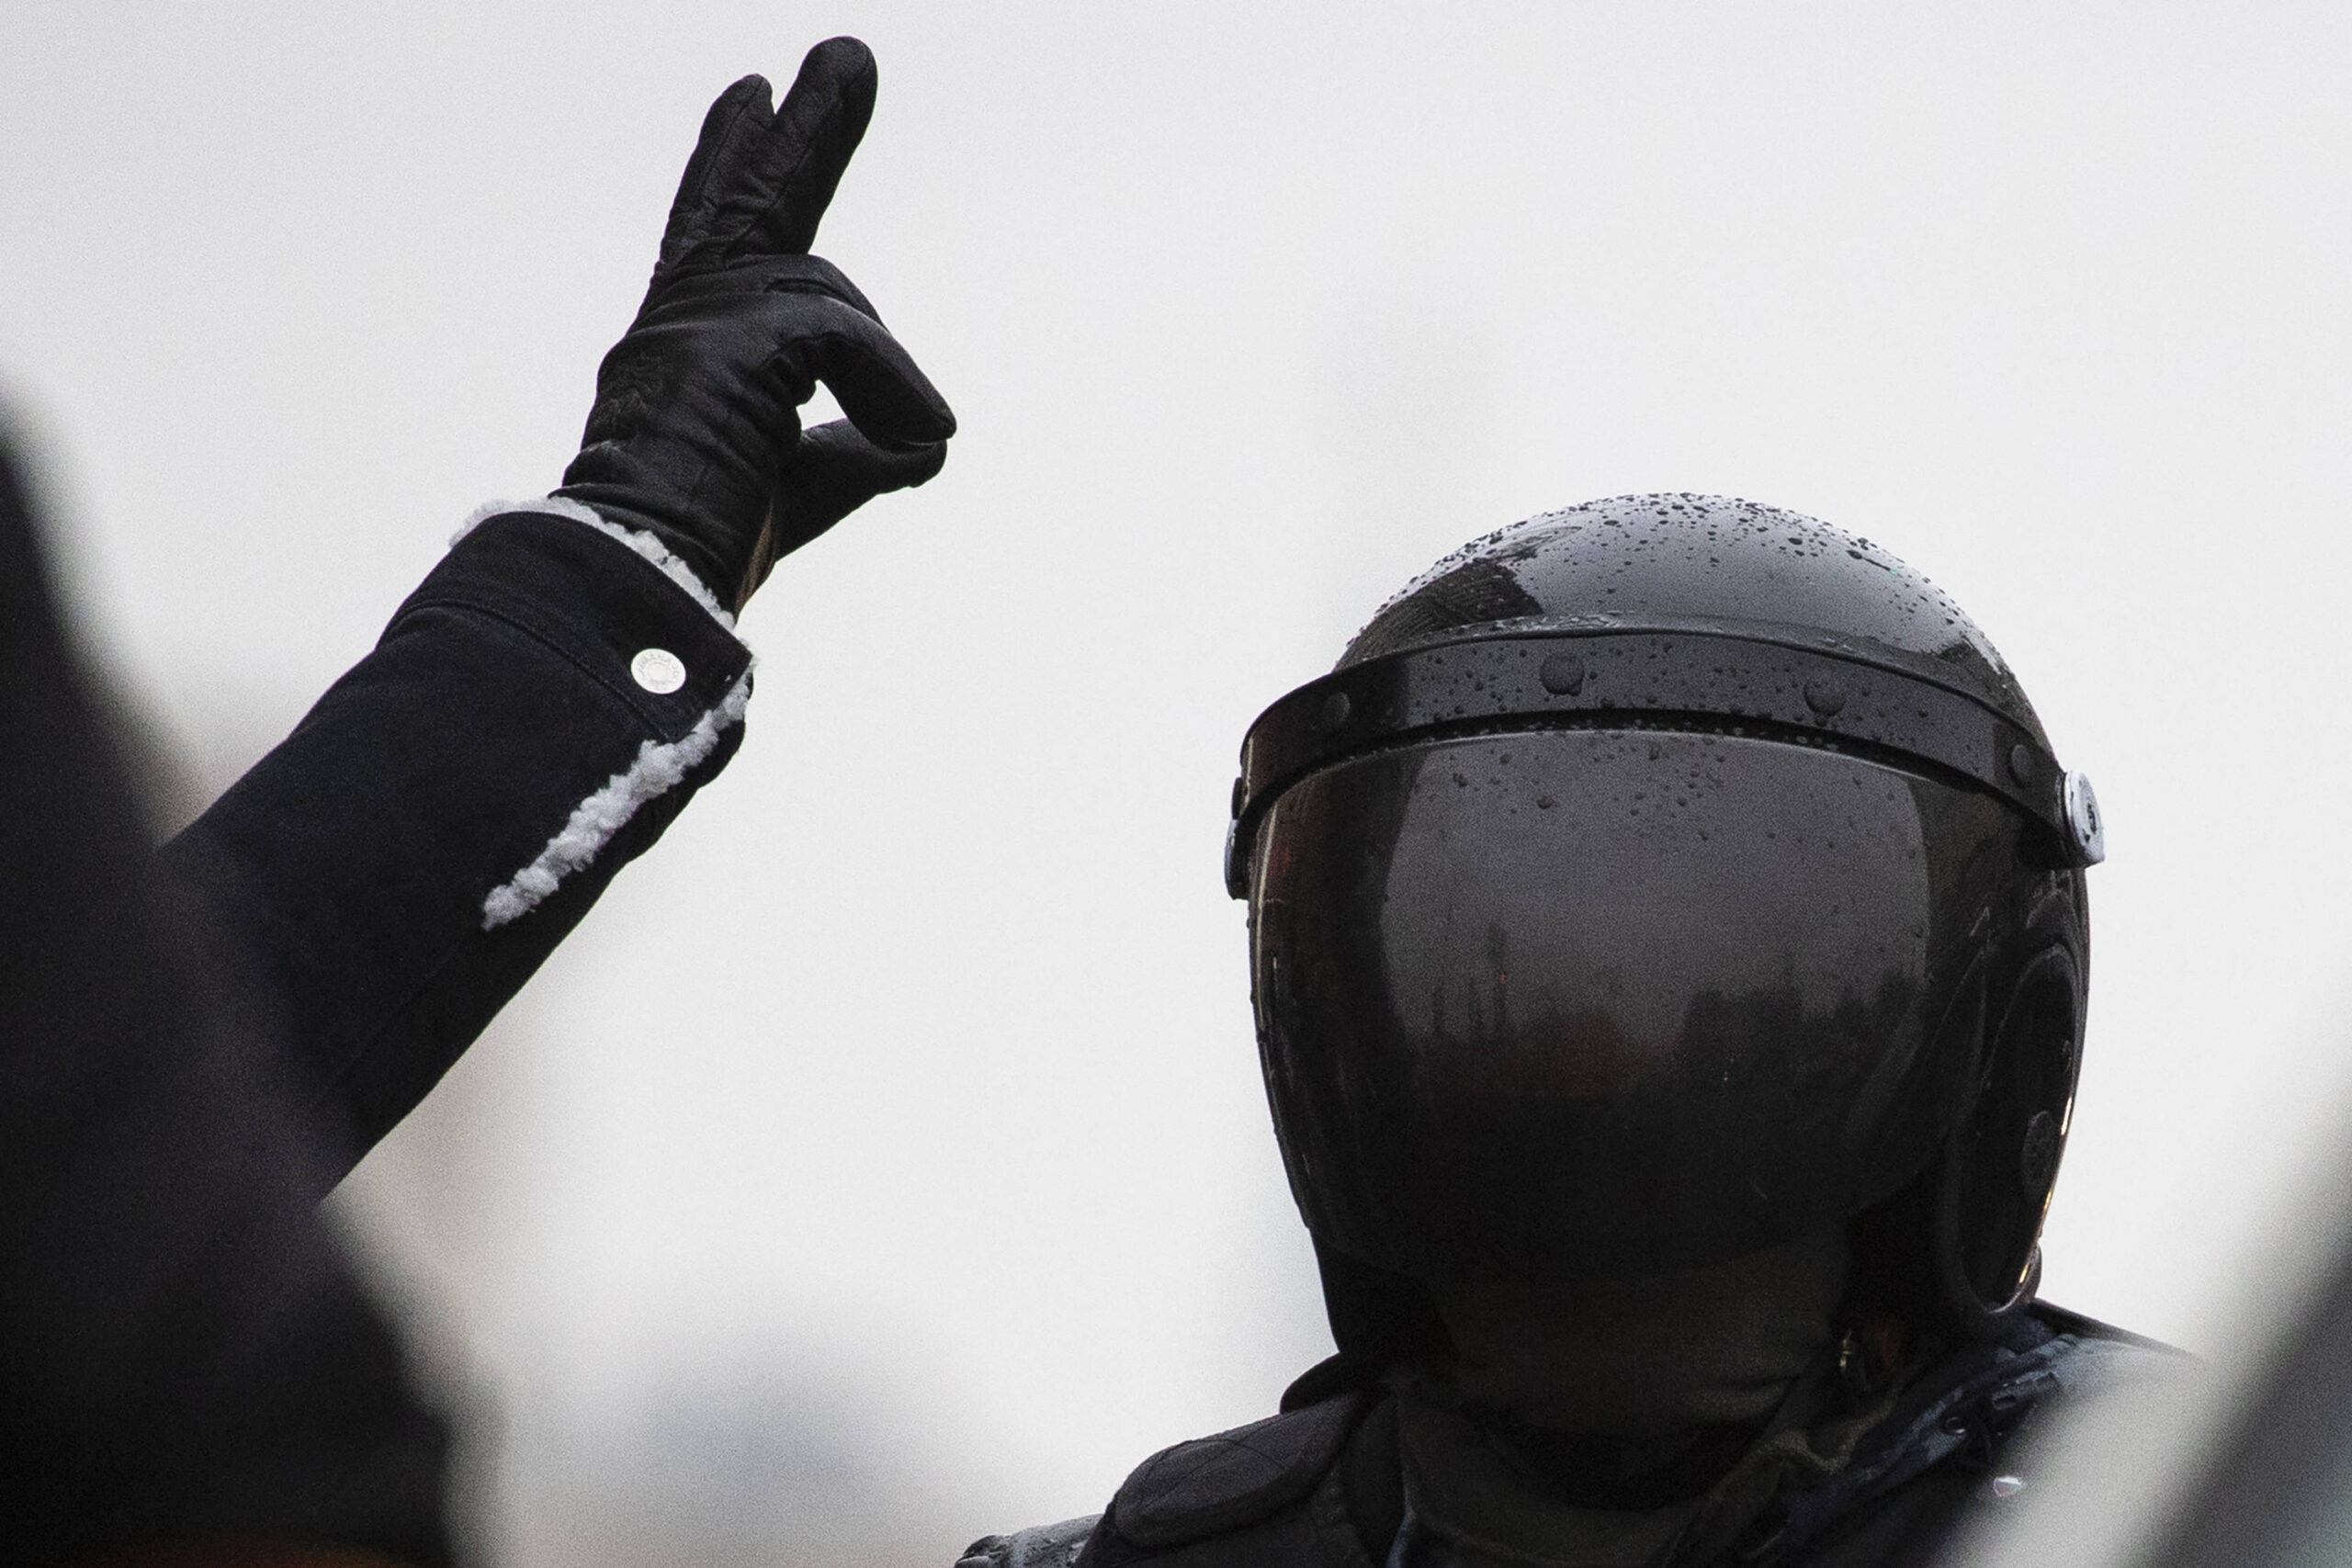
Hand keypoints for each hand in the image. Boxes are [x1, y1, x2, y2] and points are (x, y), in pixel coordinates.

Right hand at [557, 37, 954, 610]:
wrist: (643, 585)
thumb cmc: (704, 547)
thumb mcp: (803, 487)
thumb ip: (857, 454)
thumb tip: (931, 444)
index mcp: (686, 344)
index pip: (716, 234)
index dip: (735, 161)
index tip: (753, 98)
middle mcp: (678, 318)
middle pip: (749, 200)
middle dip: (806, 131)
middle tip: (850, 53)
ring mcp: (694, 323)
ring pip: (827, 296)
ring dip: (883, 366)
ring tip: (913, 430)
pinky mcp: (726, 341)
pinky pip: (848, 342)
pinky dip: (894, 394)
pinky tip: (921, 441)